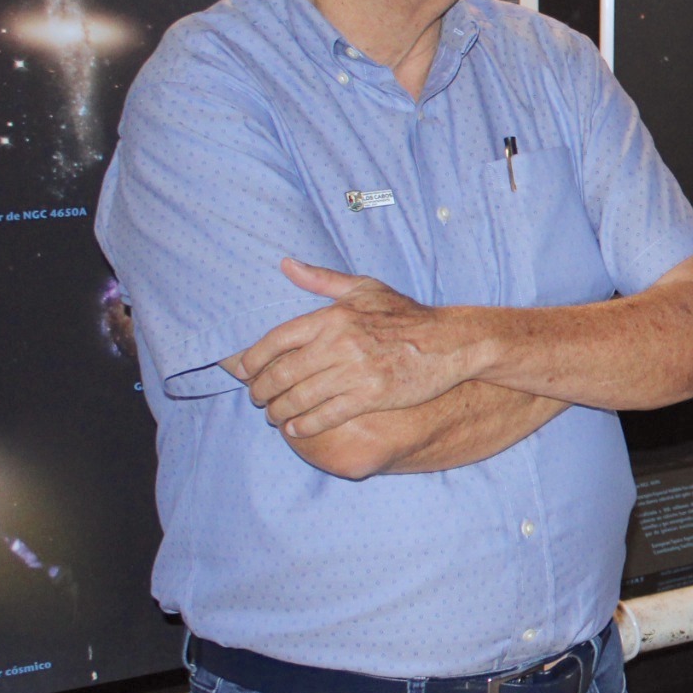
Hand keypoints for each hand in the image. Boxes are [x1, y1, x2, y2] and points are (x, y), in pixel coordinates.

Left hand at [228, 258, 473, 437]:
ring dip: (279, 410)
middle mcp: (339, 343)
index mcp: (333, 316)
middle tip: (257, 398)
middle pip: (282, 373)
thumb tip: (284, 264)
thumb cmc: (407, 316)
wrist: (450, 343)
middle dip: (261, 390)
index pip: (276, 340)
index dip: (252, 360)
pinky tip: (296, 428)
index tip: (242, 372)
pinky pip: (326, 415)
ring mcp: (355, 371)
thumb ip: (321, 279)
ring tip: (274, 415)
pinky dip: (305, 425)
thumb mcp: (366, 288)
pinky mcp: (371, 396)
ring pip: (299, 397)